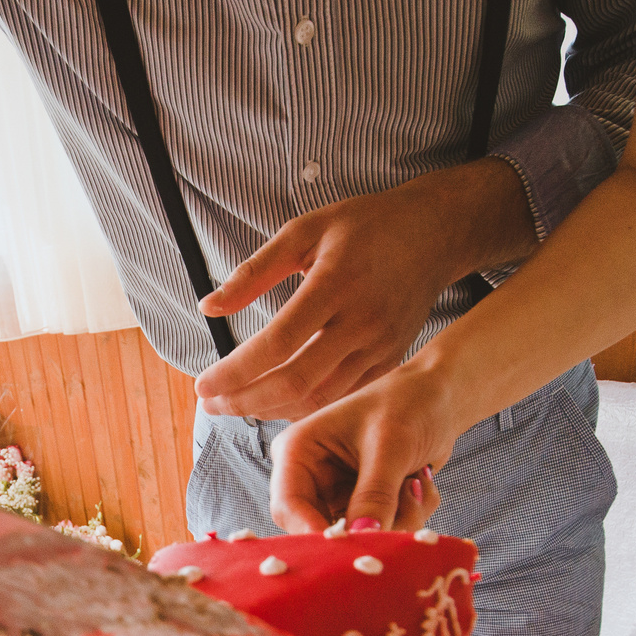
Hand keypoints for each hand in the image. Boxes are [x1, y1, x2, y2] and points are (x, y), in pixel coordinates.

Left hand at [193, 159, 533, 422]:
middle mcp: (361, 321)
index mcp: (335, 284)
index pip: (277, 343)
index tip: (203, 385)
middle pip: (296, 380)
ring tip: (234, 405)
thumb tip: (208, 306)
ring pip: (319, 398)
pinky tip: (273, 404)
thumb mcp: (304, 231)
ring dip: (270, 409)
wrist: (432, 234)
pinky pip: (342, 397)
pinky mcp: (391, 360)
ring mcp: (380, 346)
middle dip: (245, 400)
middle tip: (211, 403)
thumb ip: (254, 271)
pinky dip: (304, 408)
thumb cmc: (363, 226)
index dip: (236, 371)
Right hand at [266, 363, 461, 532]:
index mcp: (299, 452)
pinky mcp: (364, 505)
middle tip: (406, 507)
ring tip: (418, 484)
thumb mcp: (391, 446)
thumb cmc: (409, 403)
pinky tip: (420, 485)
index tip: (351, 550)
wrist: (440, 396)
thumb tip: (363, 537)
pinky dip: (408, 516)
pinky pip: (380, 531)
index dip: (314, 534)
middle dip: (369, 527)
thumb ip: (375, 494)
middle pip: (322, 529)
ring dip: (397, 519)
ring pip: (357, 535)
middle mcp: (311, 477)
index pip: (288, 506)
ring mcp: (338, 494)